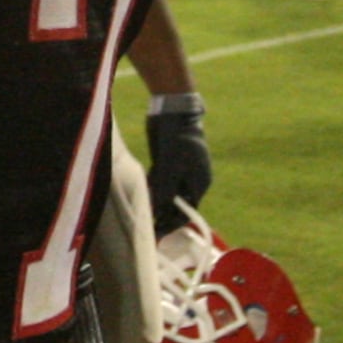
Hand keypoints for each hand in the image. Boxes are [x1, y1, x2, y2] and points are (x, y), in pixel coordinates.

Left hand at [143, 99, 212, 230]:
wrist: (172, 109)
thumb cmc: (175, 140)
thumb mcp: (169, 170)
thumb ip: (164, 193)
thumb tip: (156, 214)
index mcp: (200, 182)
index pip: (186, 211)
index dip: (170, 224)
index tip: (155, 234)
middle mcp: (193, 178)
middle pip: (176, 203)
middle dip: (161, 212)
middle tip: (145, 224)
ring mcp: (182, 169)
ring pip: (167, 191)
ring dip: (156, 198)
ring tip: (143, 205)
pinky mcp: (170, 160)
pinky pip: (162, 180)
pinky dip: (154, 184)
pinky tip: (146, 184)